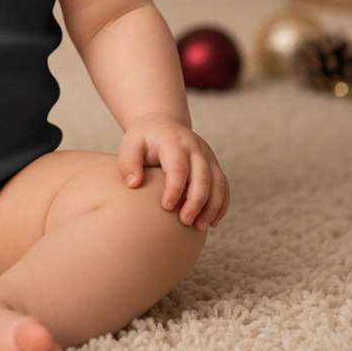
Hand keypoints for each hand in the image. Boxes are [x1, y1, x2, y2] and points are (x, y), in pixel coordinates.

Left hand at [118, 116, 229, 230]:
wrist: (162, 123)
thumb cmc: (144, 138)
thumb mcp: (130, 144)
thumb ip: (128, 163)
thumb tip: (134, 184)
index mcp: (173, 141)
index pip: (178, 167)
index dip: (174, 189)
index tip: (166, 208)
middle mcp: (195, 147)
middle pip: (202, 177)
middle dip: (196, 202)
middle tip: (184, 222)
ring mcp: (207, 155)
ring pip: (217, 182)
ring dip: (212, 206)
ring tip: (200, 227)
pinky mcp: (213, 164)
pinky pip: (223, 185)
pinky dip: (221, 204)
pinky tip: (212, 222)